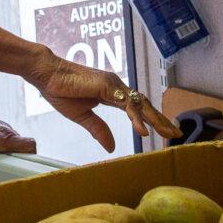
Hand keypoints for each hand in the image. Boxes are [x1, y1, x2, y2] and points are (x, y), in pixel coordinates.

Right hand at [26, 50, 179, 151]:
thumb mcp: (82, 116)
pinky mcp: (106, 85)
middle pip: (144, 104)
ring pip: (139, 103)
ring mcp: (112, 83)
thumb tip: (111, 147)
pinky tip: (142, 130)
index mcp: (110, 93)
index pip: (137, 107)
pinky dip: (136, 117)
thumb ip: (98, 129)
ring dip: (155, 119)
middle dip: (161, 119)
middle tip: (177, 133)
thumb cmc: (60, 91)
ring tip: (168, 133)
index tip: (165, 131)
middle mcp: (115, 85)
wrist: (45, 75)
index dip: (151, 119)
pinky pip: (125, 104)